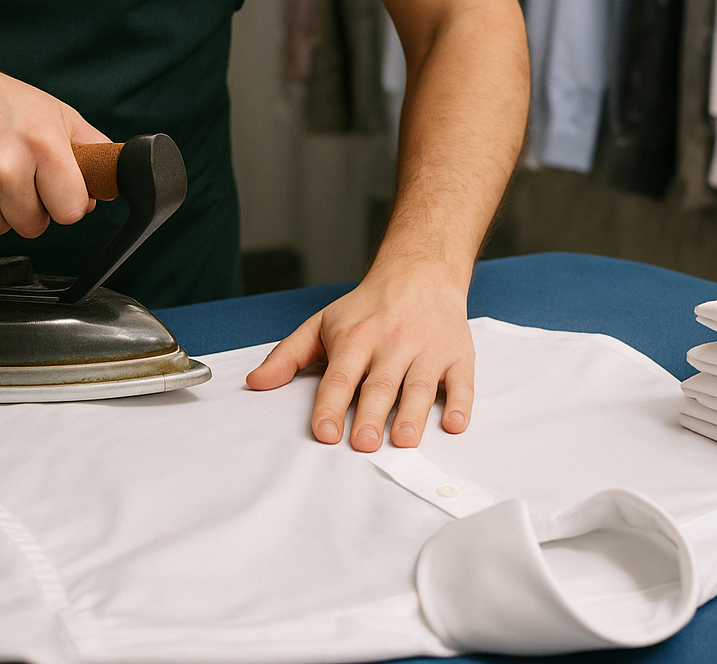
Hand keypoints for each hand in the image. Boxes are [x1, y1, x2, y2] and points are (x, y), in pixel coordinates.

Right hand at [0, 28, 107, 237]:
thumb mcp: (54, 111)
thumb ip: (91, 146)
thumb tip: (110, 180)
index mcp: (42, 146)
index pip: (72, 211)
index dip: (67, 203)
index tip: (57, 190)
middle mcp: (6, 168)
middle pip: (35, 226)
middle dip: (31, 206)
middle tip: (18, 174)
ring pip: (0, 228)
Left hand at [246, 263, 473, 451]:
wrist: (420, 272)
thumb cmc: (367, 307)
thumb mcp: (322, 323)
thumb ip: (288, 356)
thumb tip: (255, 382)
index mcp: (355, 338)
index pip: (340, 377)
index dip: (330, 405)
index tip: (324, 433)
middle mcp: (391, 343)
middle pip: (379, 384)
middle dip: (371, 414)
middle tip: (363, 444)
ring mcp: (427, 349)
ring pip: (419, 385)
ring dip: (413, 414)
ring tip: (403, 440)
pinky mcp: (457, 354)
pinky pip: (461, 381)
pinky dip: (460, 403)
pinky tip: (454, 423)